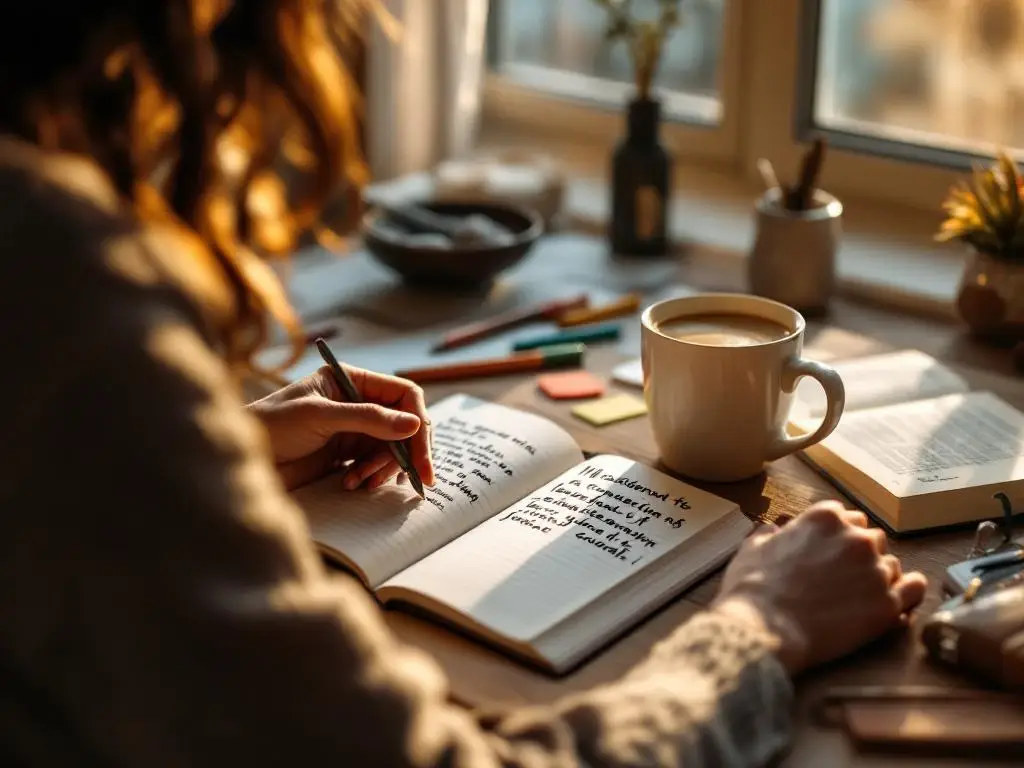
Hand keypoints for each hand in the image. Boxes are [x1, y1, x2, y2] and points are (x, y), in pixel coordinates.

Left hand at [247, 365, 435, 491]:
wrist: (241, 460)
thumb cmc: (270, 425)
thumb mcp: (320, 417)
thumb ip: (368, 419)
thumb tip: (414, 424)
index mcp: (351, 380)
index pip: (403, 394)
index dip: (417, 421)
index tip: (421, 451)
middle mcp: (357, 401)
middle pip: (403, 423)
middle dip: (409, 451)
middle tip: (418, 478)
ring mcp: (353, 428)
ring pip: (392, 447)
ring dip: (384, 467)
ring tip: (362, 481)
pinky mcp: (345, 454)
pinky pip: (375, 464)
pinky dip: (370, 476)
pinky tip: (351, 483)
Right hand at [710, 501, 927, 675]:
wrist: (765, 628)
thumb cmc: (753, 588)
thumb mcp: (753, 547)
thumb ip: (770, 534)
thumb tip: (773, 531)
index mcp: (825, 518)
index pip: (847, 517)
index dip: (838, 536)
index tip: (830, 551)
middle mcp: (856, 538)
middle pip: (872, 538)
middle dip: (860, 554)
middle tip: (843, 577)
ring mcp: (875, 570)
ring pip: (891, 564)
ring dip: (878, 576)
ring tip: (859, 597)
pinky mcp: (887, 604)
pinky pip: (915, 589)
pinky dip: (909, 591)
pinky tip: (900, 599)